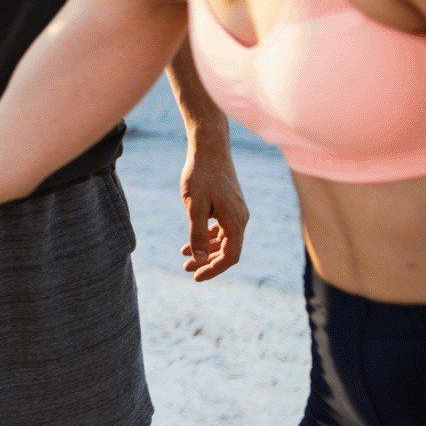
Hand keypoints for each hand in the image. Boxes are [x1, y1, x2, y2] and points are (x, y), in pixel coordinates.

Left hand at [180, 136, 247, 280]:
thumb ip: (197, 233)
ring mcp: (237, 211)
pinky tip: (193, 239)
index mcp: (235, 222)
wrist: (209, 148)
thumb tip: (200, 259)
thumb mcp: (194, 206)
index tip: (195, 277)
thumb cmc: (200, 175)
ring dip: (206, 249)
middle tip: (186, 268)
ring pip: (224, 239)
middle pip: (228, 250)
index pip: (230, 256)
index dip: (213, 270)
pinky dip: (208, 236)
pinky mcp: (230, 204)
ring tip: (184, 255)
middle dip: (208, 262)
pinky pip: (222, 228)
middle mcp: (241, 219)